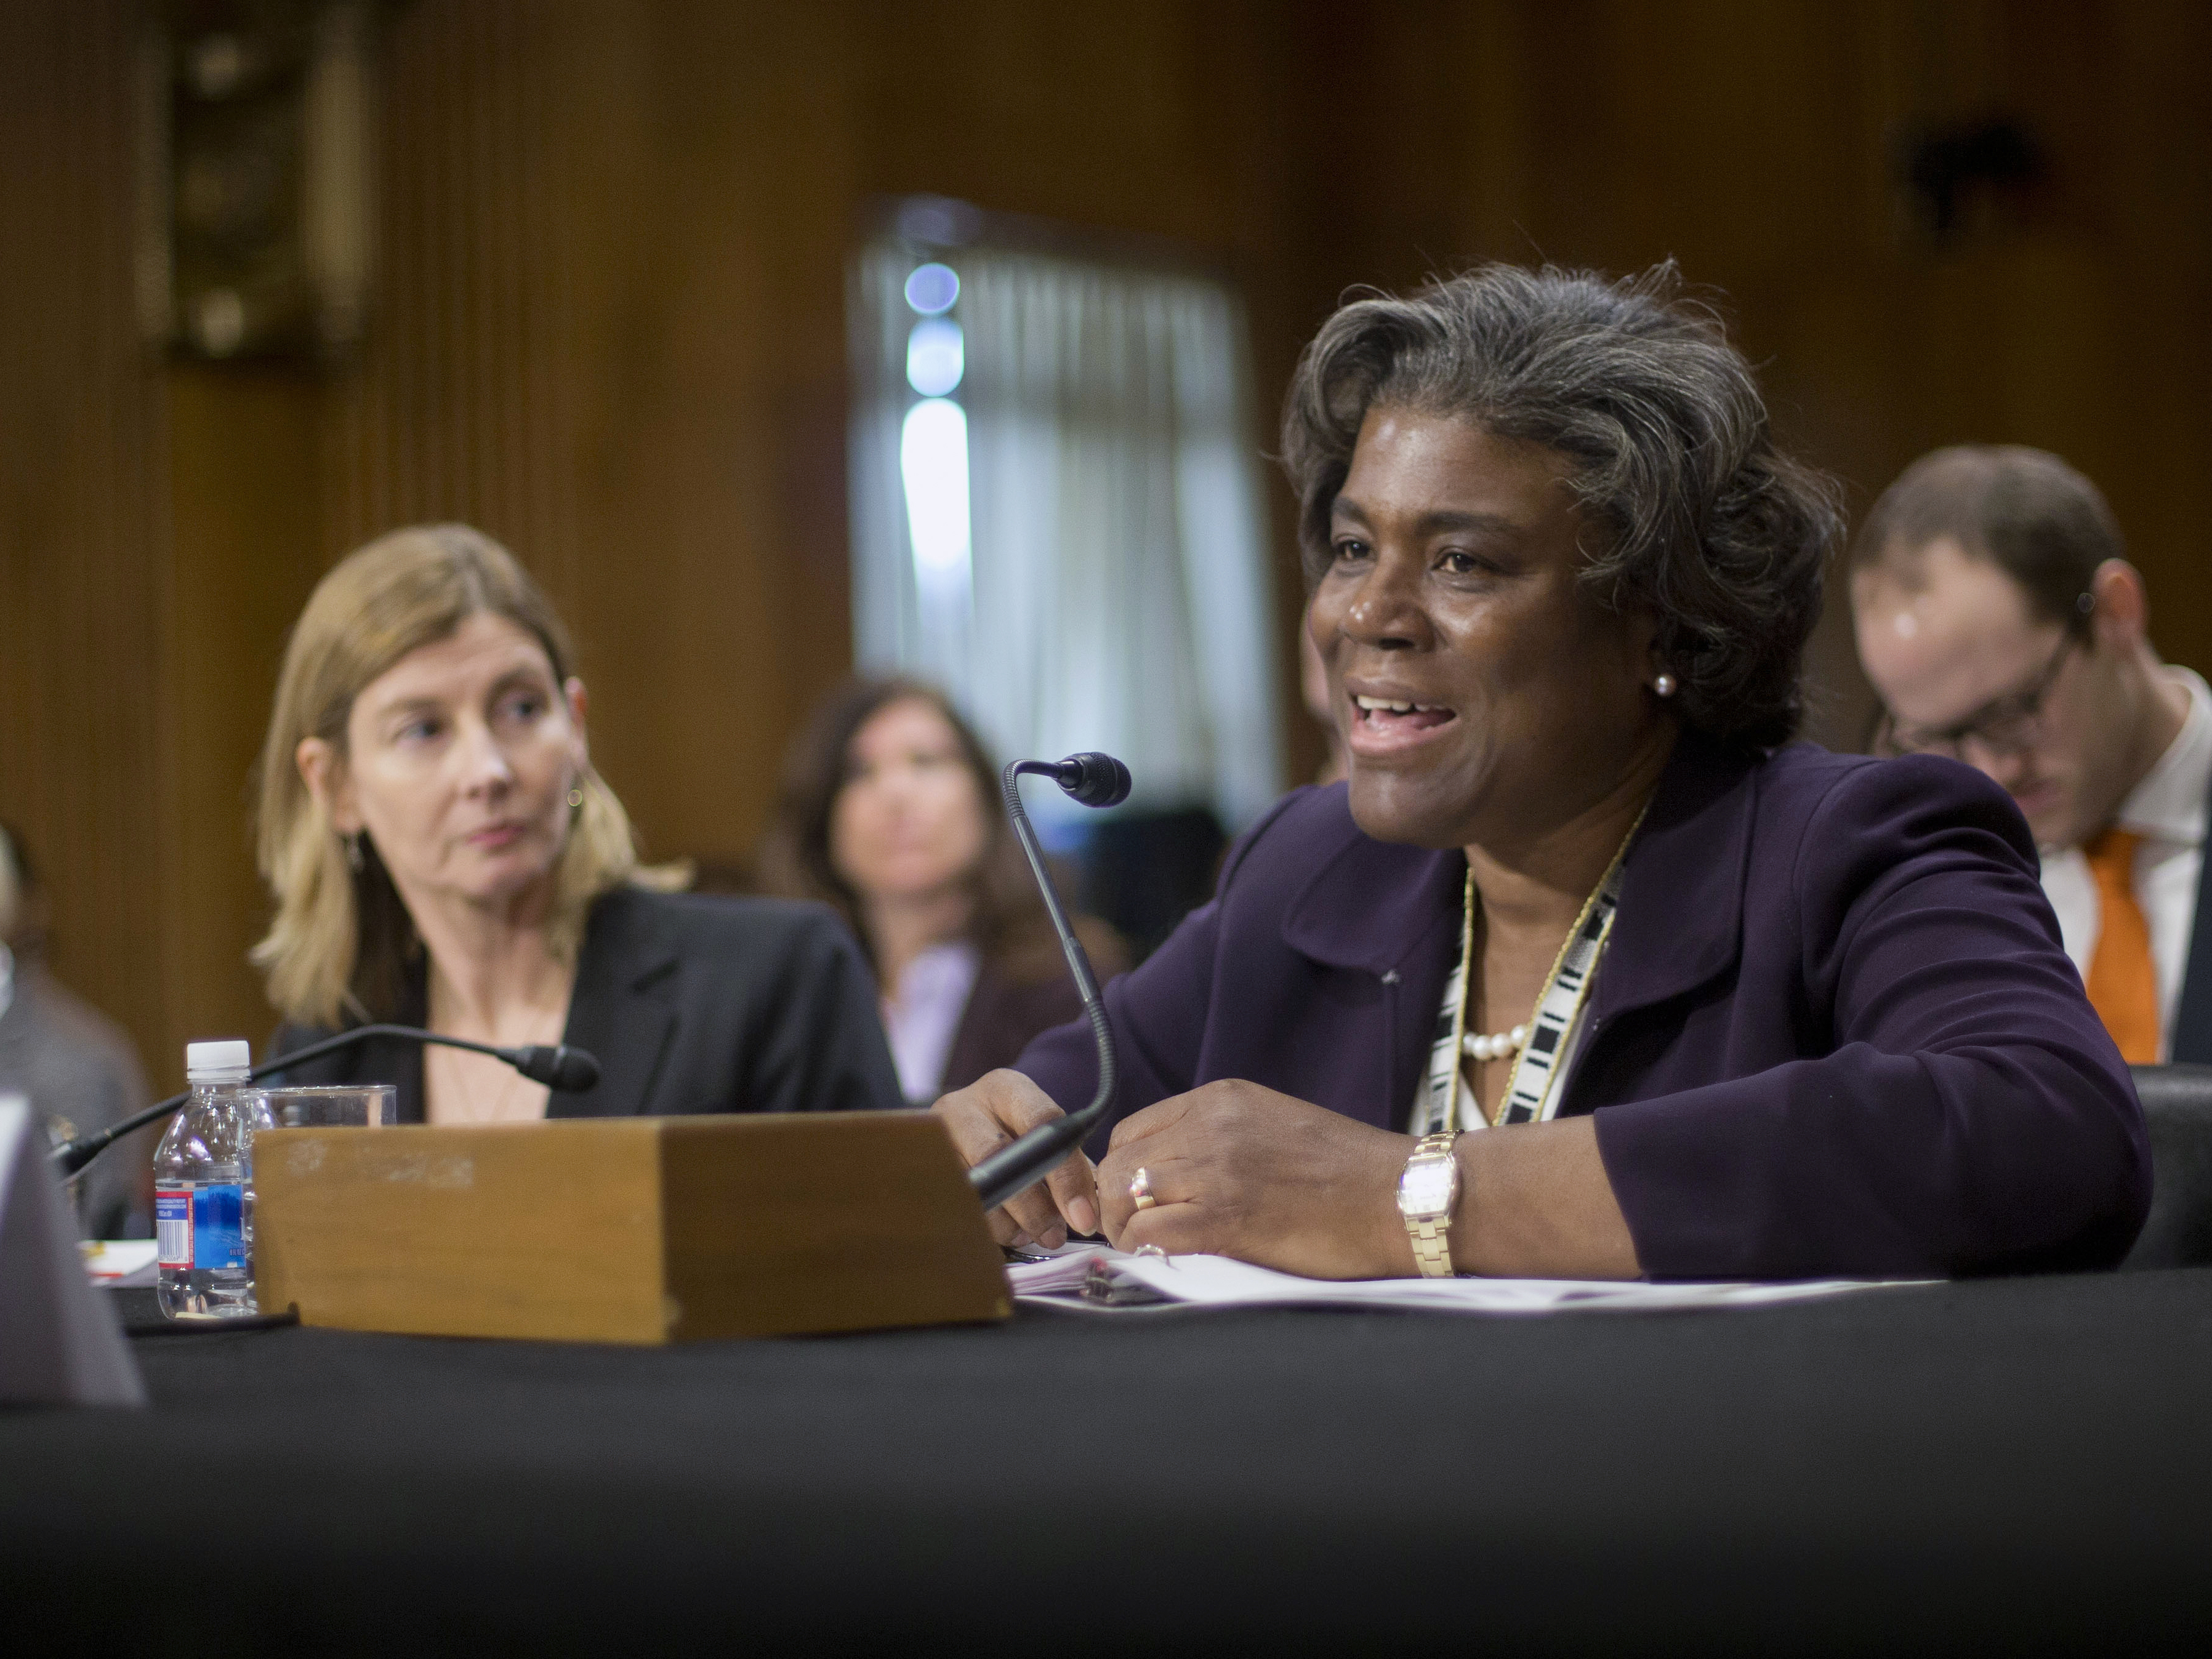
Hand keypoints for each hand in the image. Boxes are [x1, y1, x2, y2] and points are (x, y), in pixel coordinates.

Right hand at [930, 1069, 1100, 1248]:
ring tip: (1029, 1234)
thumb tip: (1093, 1212)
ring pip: (972, 1189)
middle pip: (998, 1158)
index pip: (1042, 1124)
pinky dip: (985, 1229)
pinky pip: (954, 1208)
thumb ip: (1071, 1166)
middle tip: (1055, 1236)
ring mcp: (934, 1139)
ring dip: (1008, 1224)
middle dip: (1033, 1207)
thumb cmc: (1015, 1133)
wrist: (963, 1126)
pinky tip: (1004, 1232)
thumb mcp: (1043, 1134)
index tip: (1083, 1216)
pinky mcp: (921, 1170)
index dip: (1066, 1174)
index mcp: (1005, 1088)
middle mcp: (964, 1105)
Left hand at [1094, 1080, 1414, 1278]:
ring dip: (1125, 1229)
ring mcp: (1214, 1167)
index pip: (1133, 1130)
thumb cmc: (1351, 1174)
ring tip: (1150, 1249)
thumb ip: (1222, 1138)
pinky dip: (1143, 1250)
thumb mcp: (1275, 1126)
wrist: (1402, 1196)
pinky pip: (1146, 1232)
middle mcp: (1210, 1124)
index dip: (1125, 1171)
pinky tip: (1165, 1259)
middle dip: (1114, 1202)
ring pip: (1120, 1195)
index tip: (1138, 1200)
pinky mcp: (1224, 1215)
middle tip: (1135, 1233)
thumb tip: (1174, 1176)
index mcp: (1221, 1099)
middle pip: (1117, 1162)